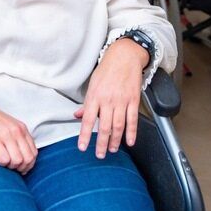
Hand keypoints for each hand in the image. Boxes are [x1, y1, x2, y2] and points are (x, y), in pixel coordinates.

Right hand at [0, 95, 37, 173]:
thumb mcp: (9, 126)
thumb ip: (17, 138)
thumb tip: (21, 158)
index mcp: (22, 128)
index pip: (34, 153)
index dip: (28, 165)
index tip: (20, 169)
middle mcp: (17, 131)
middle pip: (28, 159)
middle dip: (21, 168)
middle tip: (11, 168)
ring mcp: (6, 135)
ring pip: (17, 161)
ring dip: (10, 167)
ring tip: (2, 163)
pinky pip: (4, 159)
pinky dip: (1, 164)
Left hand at [75, 38, 148, 157]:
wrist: (125, 56)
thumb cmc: (107, 69)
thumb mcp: (93, 84)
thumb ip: (87, 102)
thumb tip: (77, 115)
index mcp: (95, 96)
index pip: (88, 120)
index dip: (85, 135)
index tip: (82, 147)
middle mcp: (108, 100)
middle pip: (104, 127)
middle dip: (101, 143)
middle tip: (99, 155)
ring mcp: (122, 100)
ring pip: (118, 126)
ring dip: (115, 141)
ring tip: (112, 150)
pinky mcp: (134, 100)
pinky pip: (132, 119)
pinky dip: (132, 132)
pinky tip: (129, 142)